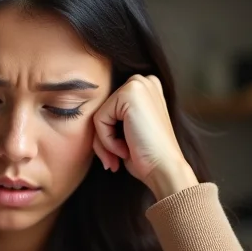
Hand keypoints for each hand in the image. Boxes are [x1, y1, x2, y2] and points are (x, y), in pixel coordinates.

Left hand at [93, 75, 197, 200]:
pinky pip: (99, 120)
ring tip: (124, 153)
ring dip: (105, 142)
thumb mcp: (127, 132)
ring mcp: (137, 84)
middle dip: (104, 140)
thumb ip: (112, 119)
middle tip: (119, 157)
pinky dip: (107, 140)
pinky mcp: (129, 93)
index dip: (109, 136)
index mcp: (144, 89)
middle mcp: (142, 81)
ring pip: (98, 116)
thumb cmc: (147, 157)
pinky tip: (126, 149)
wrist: (165, 169)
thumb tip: (86, 119)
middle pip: (102, 112)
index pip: (108, 111)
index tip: (123, 153)